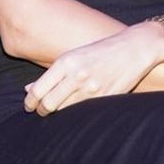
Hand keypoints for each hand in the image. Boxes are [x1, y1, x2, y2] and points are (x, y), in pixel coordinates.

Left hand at [24, 23, 163, 115]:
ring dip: (57, 114)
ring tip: (56, 112)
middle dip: (42, 111)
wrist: (134, 49)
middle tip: (41, 112)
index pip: (38, 90)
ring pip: (64, 111)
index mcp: (65, 63)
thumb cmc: (100, 51)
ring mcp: (91, 89)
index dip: (30, 103)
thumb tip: (29, 89)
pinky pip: (82, 113)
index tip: (29, 106)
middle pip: (48, 104)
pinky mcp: (105, 98)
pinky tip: (73, 113)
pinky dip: (75, 115)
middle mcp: (76, 76)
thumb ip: (52, 74)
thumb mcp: (73, 56)